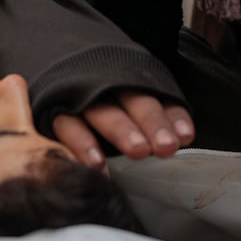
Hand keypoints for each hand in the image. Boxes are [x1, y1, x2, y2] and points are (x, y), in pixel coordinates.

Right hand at [51, 91, 194, 170]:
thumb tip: (183, 138)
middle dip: (151, 122)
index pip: (158, 95)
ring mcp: (81, 97)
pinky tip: (97, 165)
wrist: (54, 75)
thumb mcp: (131, 102)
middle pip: (134, 99)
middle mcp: (108, 84)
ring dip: (121, 130)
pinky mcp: (55, 111)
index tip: (185, 137)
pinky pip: (68, 126)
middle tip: (166, 146)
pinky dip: (82, 144)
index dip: (171, 115)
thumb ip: (156, 117)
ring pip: (102, 111)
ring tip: (139, 151)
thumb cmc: (102, 100)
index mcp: (132, 79)